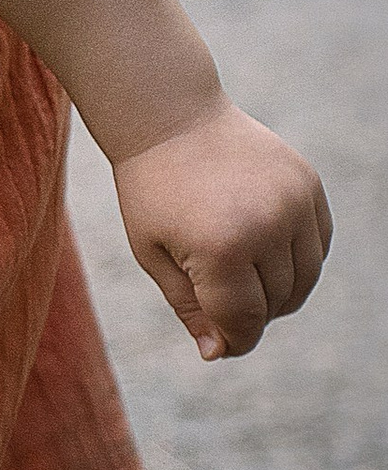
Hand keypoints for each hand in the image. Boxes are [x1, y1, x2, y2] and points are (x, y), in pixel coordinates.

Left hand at [114, 98, 330, 360]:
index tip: (221, 344)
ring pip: (304, 280)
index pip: (244, 322)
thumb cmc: (152, 189)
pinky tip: (263, 248)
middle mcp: (266, 226)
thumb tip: (218, 352)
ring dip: (277, 291)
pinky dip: (297, 260)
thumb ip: (190, 307)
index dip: (234, 342)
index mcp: (221, 249)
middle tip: (218, 296)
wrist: (172, 117)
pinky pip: (317, 246)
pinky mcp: (309, 184)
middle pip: (276, 304)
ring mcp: (294, 203)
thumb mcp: (153, 254)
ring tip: (240, 274)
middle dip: (249, 314)